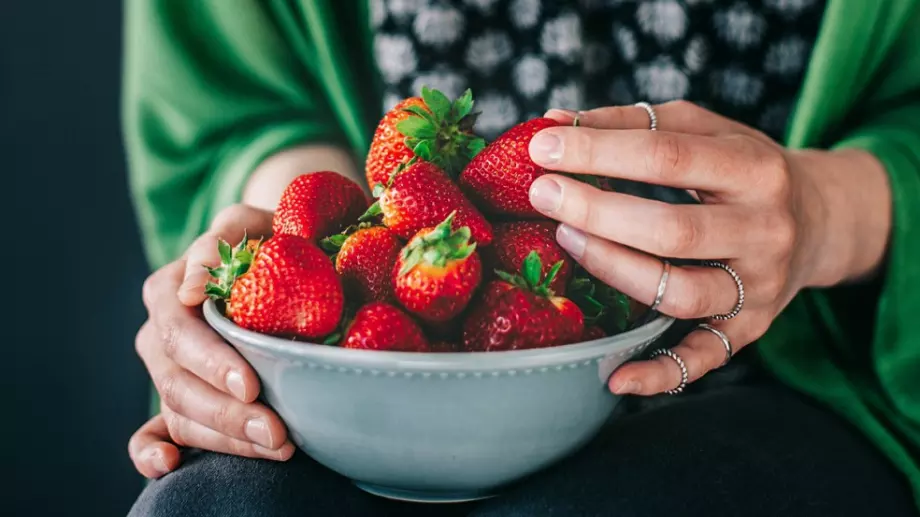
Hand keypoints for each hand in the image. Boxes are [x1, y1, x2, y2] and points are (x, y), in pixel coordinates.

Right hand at [130, 204, 294, 477]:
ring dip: (225, 437)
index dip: (213, 362)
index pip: (181, 333)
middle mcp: (160, 332)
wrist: (274, 254)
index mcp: (171, 290)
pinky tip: (169, 465)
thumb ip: (227, 234)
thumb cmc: (269, 238)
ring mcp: (165, 369)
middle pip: (181, 383)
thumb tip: (194, 279)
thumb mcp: (252, 222)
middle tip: (276, 432)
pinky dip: (152, 452)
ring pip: (181, 412)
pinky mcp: (176, 397)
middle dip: (228, 413)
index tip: (250, 386)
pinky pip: (153, 432)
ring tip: (275, 448)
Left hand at [527, 102, 888, 395]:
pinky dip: (660, 374)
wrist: (819, 219)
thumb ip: (631, 124)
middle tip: (542, 193)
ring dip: (615, 270)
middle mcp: (764, 230)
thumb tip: (553, 124)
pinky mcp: (750, 329)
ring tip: (565, 239)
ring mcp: (759, 287)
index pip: (667, 156)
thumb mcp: (702, 129)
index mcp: (755, 168)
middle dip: (597, 211)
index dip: (600, 151)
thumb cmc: (741, 168)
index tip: (543, 146)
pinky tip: (613, 376)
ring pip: (681, 294)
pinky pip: (705, 359)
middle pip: (672, 230)